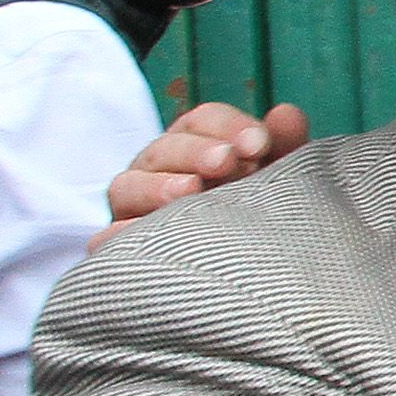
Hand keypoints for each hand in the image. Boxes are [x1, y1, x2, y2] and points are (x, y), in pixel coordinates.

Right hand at [97, 100, 312, 244]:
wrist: (245, 281)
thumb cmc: (259, 220)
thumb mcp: (275, 183)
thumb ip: (282, 148)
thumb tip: (288, 114)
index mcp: (197, 150)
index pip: (202, 121)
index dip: (228, 126)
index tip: (260, 144)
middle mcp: (161, 174)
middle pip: (165, 148)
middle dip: (196, 151)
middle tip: (227, 162)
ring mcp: (135, 211)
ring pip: (128, 186)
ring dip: (157, 186)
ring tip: (189, 190)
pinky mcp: (121, 250)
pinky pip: (108, 239)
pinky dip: (118, 234)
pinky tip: (139, 234)